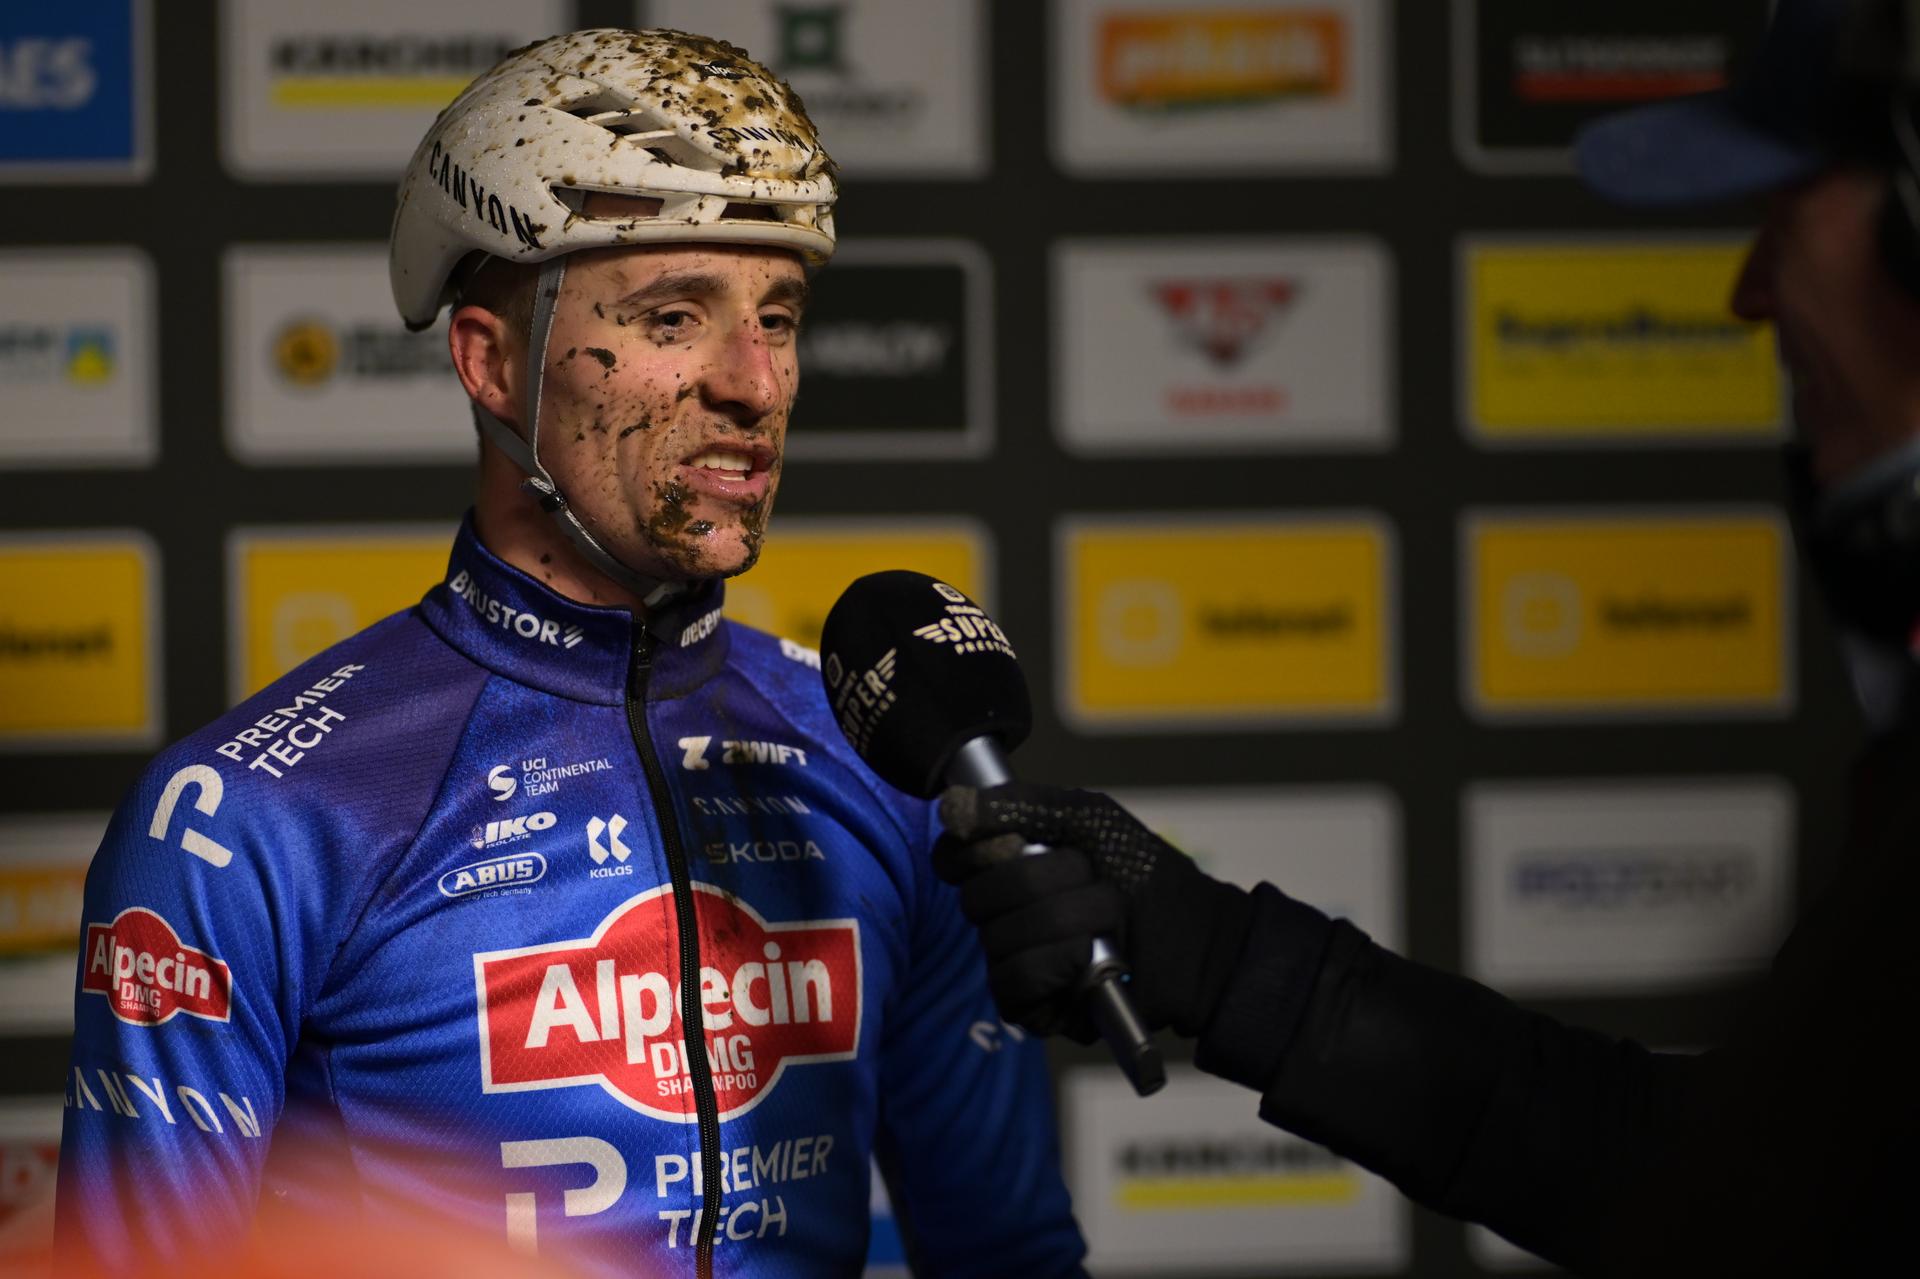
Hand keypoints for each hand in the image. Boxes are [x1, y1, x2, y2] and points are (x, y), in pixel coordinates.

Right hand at [933, 782, 1253, 1041]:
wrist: (1197, 936)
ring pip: (1001, 938)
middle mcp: (1003, 916)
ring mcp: (1015, 962)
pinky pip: (1012, 982)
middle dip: (1045, 879)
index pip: (952, 859)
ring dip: (1069, 920)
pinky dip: (1056, 964)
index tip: (1008, 842)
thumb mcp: (1088, 818)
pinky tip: (1087, 961)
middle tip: (1090, 877)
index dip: (970, 851)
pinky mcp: (1031, 1006)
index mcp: (1008, 869)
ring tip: (1108, 921)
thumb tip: (952, 807)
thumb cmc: (1144, 873)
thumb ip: (1021, 804)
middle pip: (979, 896)